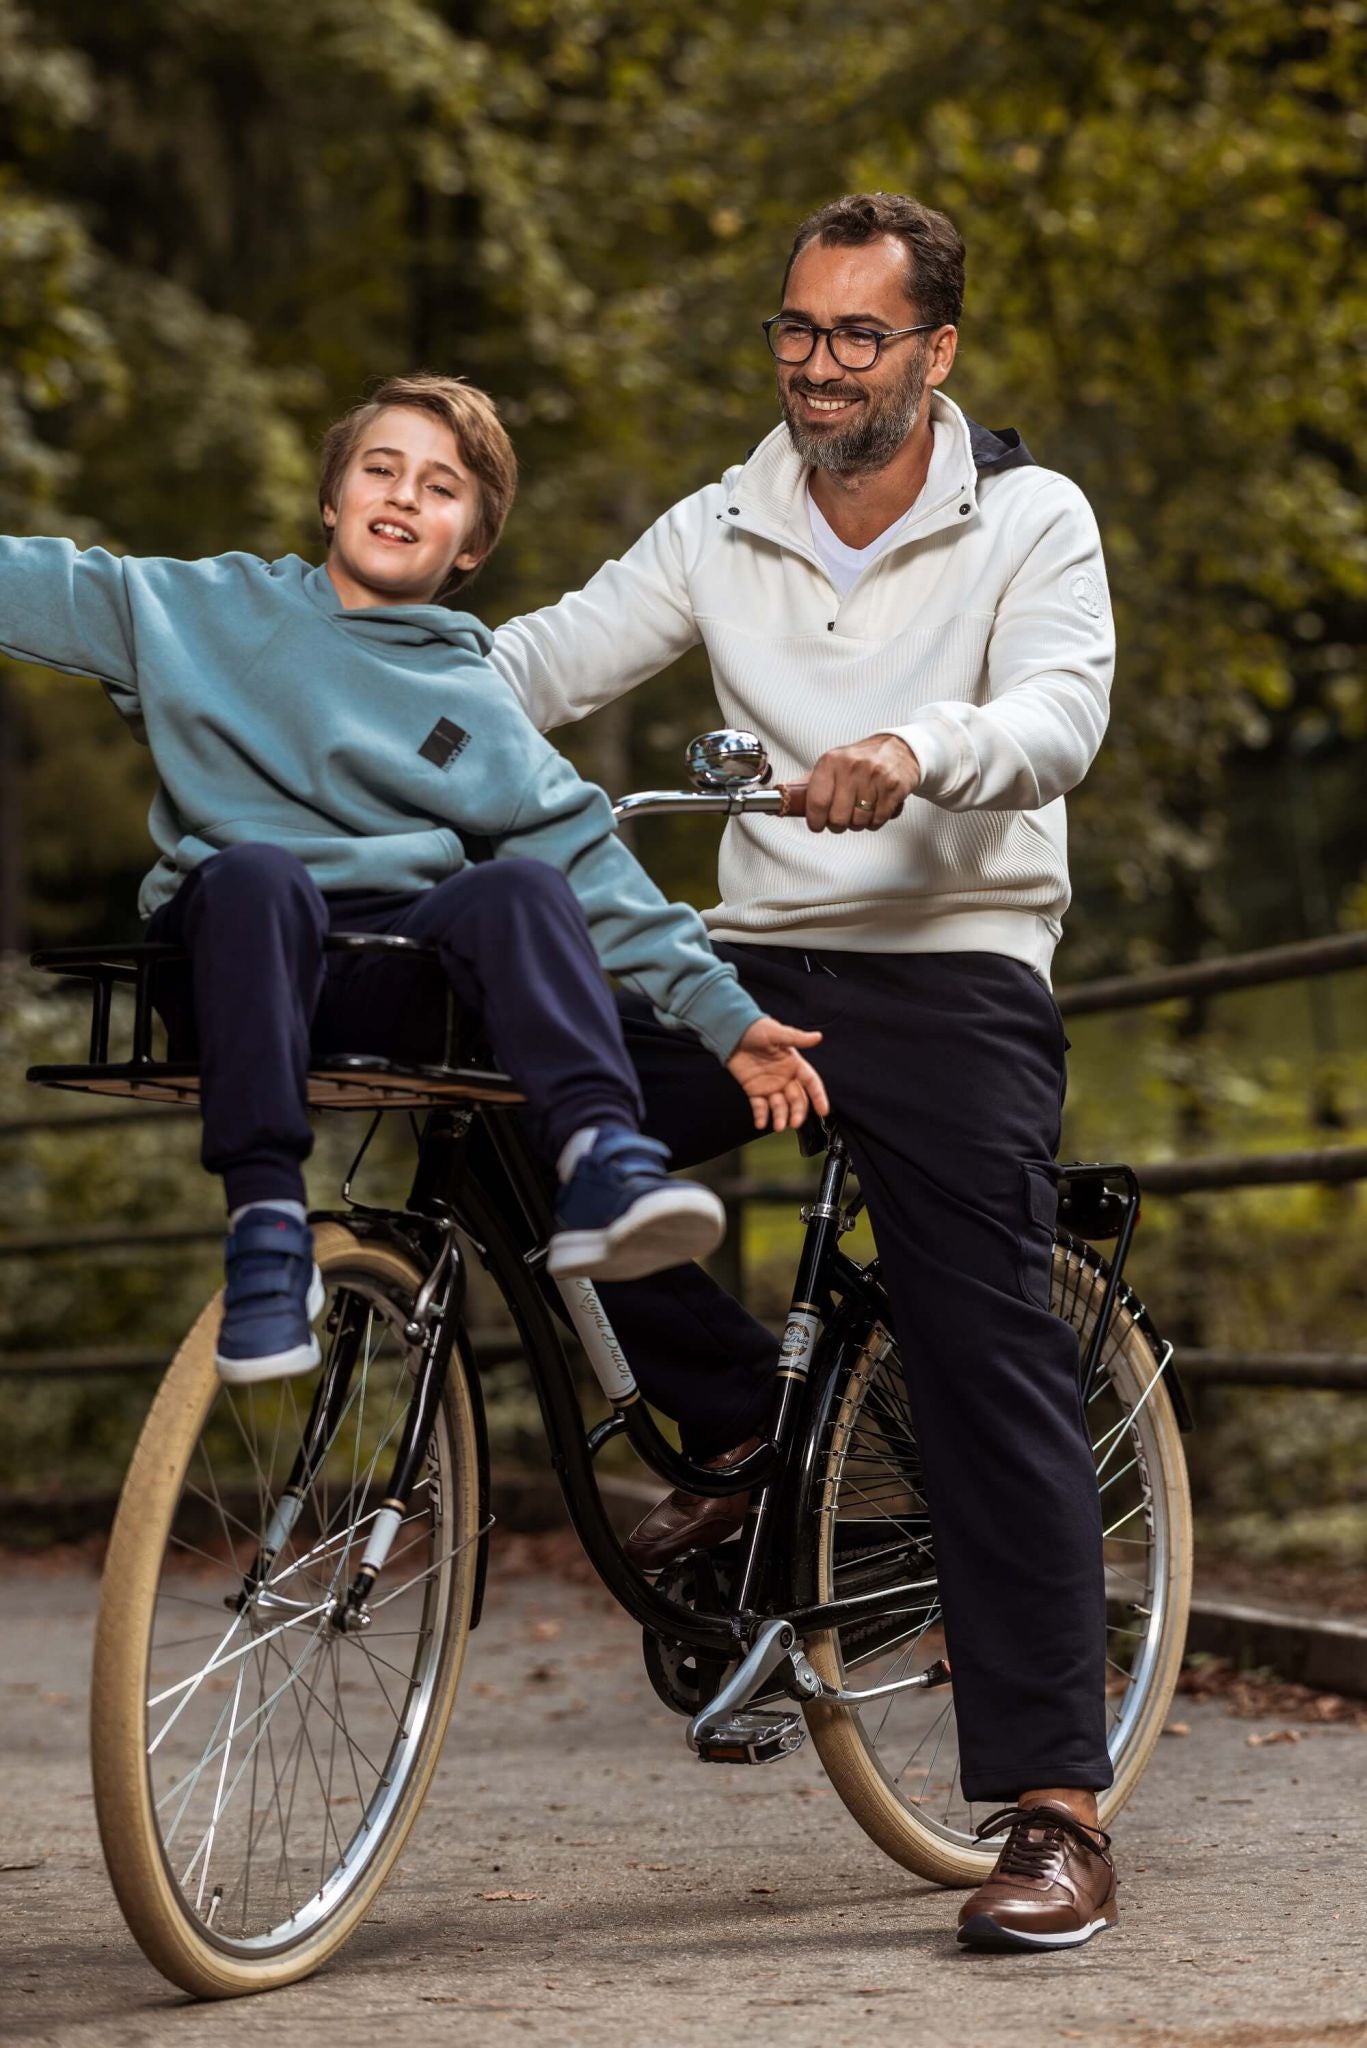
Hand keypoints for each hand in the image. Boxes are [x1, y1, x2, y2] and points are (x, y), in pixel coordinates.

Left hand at [726, 1016, 829, 1131]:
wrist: (731, 1032)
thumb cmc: (755, 1028)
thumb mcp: (776, 1033)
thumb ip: (796, 1038)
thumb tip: (817, 1037)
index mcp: (794, 1064)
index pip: (811, 1083)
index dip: (818, 1096)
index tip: (823, 1111)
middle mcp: (785, 1078)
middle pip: (797, 1099)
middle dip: (797, 1112)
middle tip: (794, 1122)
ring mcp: (770, 1086)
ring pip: (780, 1106)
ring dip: (781, 1117)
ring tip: (778, 1126)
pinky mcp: (754, 1091)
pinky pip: (760, 1107)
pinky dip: (761, 1116)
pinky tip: (760, 1123)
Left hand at [805, 732, 919, 832]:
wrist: (898, 748)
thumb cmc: (862, 759)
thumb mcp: (833, 764)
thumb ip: (809, 782)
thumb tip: (782, 795)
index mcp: (831, 762)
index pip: (816, 801)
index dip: (815, 820)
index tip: (816, 825)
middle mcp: (852, 767)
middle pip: (838, 817)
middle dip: (838, 825)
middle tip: (842, 818)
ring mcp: (874, 777)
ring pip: (859, 821)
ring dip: (859, 823)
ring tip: (861, 810)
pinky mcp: (893, 787)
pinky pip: (878, 820)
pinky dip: (876, 821)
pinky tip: (875, 808)